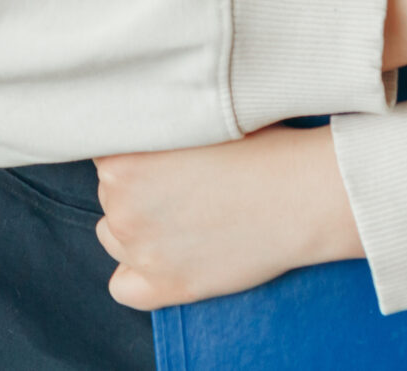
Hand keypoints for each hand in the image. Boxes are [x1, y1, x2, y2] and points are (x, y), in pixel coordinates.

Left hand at [95, 125, 362, 309]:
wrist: (301, 193)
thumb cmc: (258, 146)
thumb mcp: (191, 117)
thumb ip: (150, 127)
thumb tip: (129, 129)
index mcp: (120, 157)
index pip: (105, 154)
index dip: (137, 153)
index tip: (164, 155)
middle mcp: (120, 203)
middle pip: (109, 194)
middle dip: (138, 190)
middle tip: (185, 184)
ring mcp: (141, 248)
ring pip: (113, 237)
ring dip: (138, 228)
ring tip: (186, 217)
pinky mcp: (166, 285)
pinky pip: (123, 289)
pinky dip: (138, 277)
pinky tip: (165, 259)